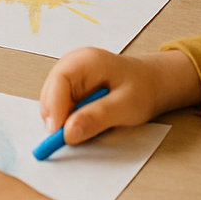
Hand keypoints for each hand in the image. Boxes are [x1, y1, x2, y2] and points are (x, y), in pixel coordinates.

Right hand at [38, 47, 200, 147]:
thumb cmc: (142, 89)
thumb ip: (97, 118)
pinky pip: (59, 106)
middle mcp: (71, 64)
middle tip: (70, 139)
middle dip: (58, 118)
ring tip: (90, 126)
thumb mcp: (125, 106)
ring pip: (52, 102)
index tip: (58, 133)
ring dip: (64, 120)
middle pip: (50, 93)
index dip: (54, 108)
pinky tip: (86, 121)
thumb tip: (69, 132)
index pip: (59, 81)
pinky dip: (68, 119)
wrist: (150, 83)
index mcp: (85, 61)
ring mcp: (68, 74)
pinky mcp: (68, 86)